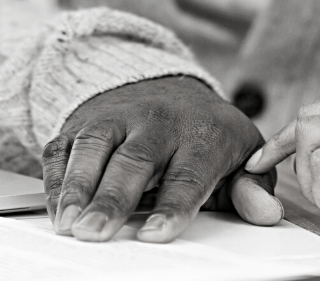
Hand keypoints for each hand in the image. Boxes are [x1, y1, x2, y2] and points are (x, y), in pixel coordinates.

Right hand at [43, 75, 280, 242]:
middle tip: (95, 233)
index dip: (172, 205)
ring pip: (93, 147)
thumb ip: (253, 187)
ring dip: (77, 187)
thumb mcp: (241, 154)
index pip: (188, 173)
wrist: (167, 85)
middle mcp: (156, 122)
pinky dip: (54, 177)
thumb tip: (264, 212)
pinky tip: (55, 208)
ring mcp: (116, 118)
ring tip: (68, 224)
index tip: (154, 234)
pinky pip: (63, 146)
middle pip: (133, 161)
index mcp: (202, 133)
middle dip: (112, 199)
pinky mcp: (83, 122)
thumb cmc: (206, 133)